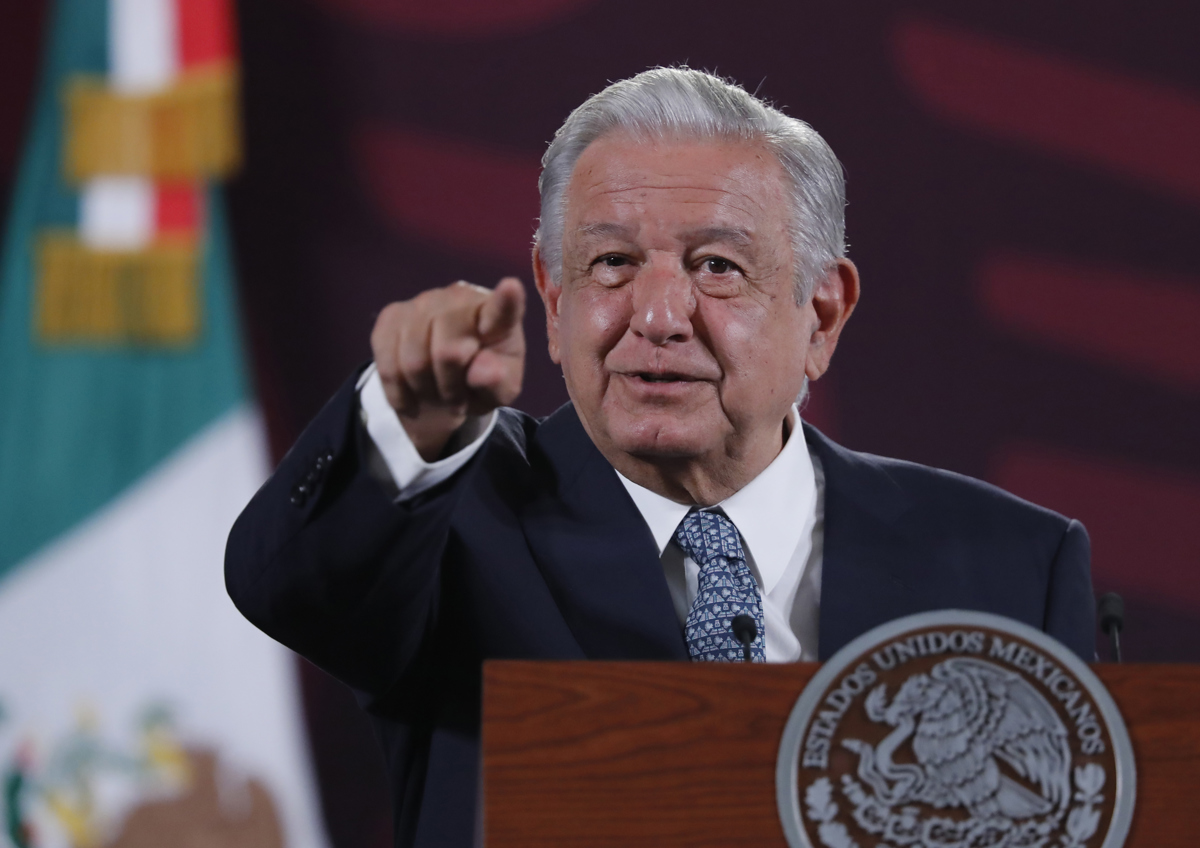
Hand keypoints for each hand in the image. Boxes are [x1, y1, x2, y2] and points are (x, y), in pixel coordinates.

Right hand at [371, 278, 525, 460]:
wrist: (446, 379)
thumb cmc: (482, 379)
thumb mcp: (499, 390)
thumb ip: (498, 383)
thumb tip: (484, 371)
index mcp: (499, 318)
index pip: (503, 308)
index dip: (507, 299)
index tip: (512, 288)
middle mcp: (460, 299)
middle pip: (447, 352)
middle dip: (450, 388)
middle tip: (457, 399)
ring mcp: (424, 302)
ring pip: (414, 362)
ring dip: (425, 391)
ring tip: (438, 394)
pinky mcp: (392, 315)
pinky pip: (388, 366)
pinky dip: (400, 393)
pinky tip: (412, 396)